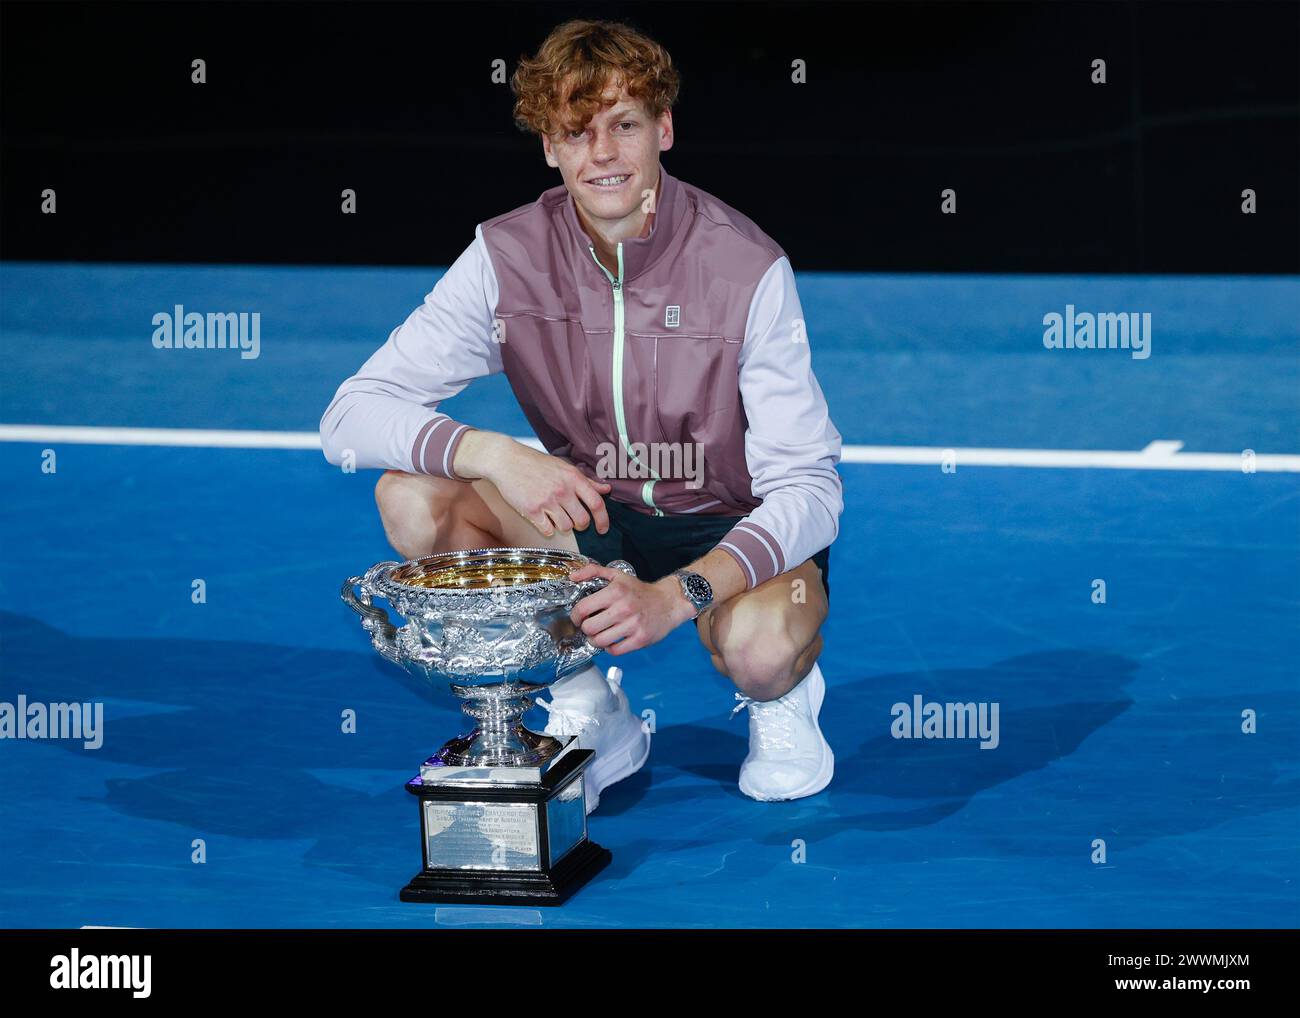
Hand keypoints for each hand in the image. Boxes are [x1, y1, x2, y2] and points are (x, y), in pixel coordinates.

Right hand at [478, 438, 611, 537]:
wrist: (506, 461)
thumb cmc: (536, 463)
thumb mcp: (564, 467)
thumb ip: (586, 480)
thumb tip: (606, 489)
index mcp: (573, 478)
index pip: (597, 503)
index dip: (603, 520)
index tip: (602, 529)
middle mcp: (562, 490)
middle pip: (583, 520)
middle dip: (581, 526)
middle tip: (575, 522)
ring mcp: (547, 501)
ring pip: (566, 527)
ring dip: (564, 527)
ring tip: (556, 517)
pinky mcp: (532, 510)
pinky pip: (548, 530)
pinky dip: (548, 529)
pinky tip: (544, 520)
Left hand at [568, 564, 695, 655]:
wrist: (668, 602)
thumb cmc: (640, 590)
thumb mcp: (617, 575)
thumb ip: (593, 571)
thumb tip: (572, 576)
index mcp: (615, 591)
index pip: (582, 609)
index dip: (575, 616)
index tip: (579, 618)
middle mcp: (624, 608)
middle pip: (589, 628)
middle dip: (586, 629)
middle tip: (591, 626)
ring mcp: (633, 625)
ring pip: (600, 641)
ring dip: (596, 640)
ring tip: (600, 634)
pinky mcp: (640, 639)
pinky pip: (614, 650)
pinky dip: (610, 647)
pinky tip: (613, 640)